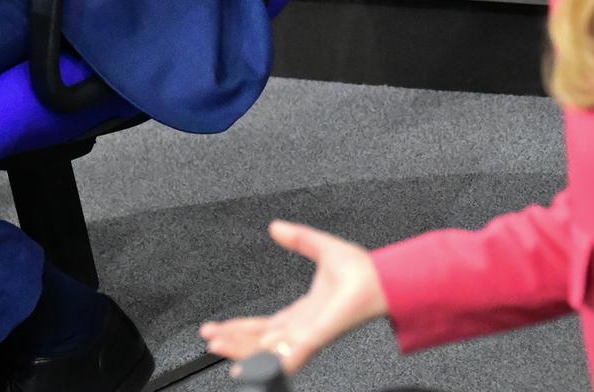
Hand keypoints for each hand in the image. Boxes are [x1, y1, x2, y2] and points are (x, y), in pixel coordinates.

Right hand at [200, 221, 388, 375]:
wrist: (383, 278)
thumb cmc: (364, 271)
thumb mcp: (322, 248)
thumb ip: (299, 238)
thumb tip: (277, 226)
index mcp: (303, 312)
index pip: (263, 326)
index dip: (238, 328)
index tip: (217, 327)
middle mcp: (303, 328)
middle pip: (259, 342)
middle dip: (231, 341)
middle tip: (209, 338)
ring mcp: (308, 336)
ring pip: (266, 351)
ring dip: (239, 349)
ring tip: (217, 345)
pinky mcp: (316, 338)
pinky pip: (287, 356)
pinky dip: (266, 363)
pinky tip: (248, 366)